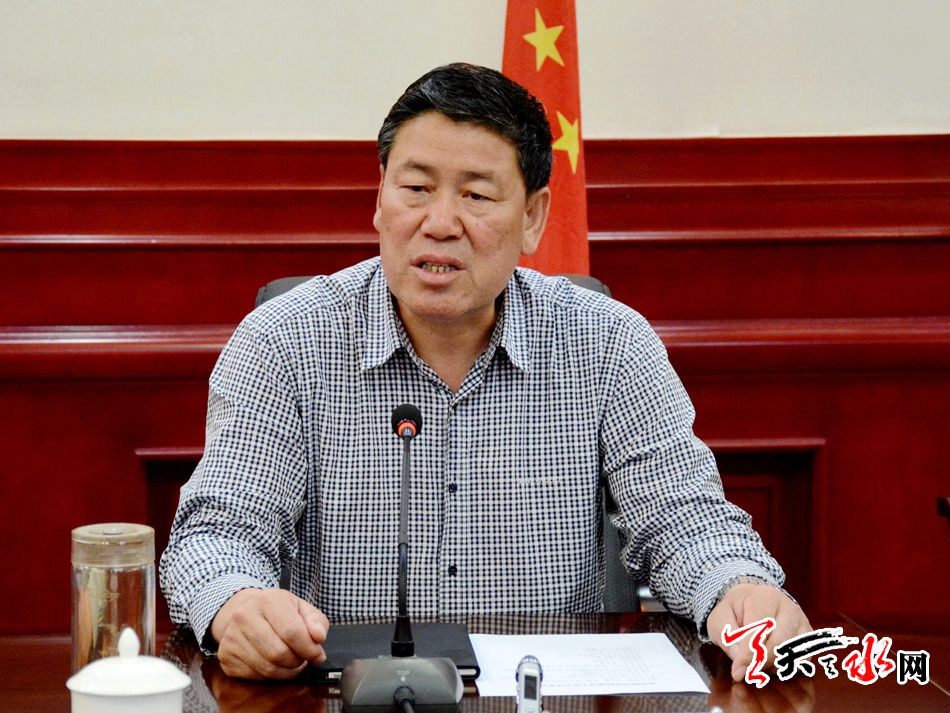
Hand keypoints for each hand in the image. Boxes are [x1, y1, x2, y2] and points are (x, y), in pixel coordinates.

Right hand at [210, 588, 329, 679]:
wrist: (244, 611)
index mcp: (268, 600)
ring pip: (267, 668)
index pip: (292, 632)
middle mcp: (245, 616)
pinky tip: (274, 664)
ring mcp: (232, 637)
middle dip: (297, 661)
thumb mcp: (300, 607)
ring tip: (291, 661)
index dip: (309, 648)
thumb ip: (316, 621)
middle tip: (302, 658)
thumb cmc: (277, 611)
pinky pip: (255, 677)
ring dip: (286, 671)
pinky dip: (270, 676)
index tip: (318, 654)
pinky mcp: (226, 656)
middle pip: (279, 653)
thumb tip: (319, 637)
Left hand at [706, 583, 811, 682]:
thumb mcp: (720, 620)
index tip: (738, 672)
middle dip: (761, 662)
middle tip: (747, 670)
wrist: (752, 600)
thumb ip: (728, 639)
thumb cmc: (735, 611)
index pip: (759, 630)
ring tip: (757, 660)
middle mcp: (788, 608)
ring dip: (774, 665)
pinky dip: (788, 666)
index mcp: (764, 598)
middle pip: (779, 643)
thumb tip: (740, 663)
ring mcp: (802, 621)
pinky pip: (803, 659)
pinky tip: (772, 661)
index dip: (748, 654)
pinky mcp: (808, 635)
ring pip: (794, 653)